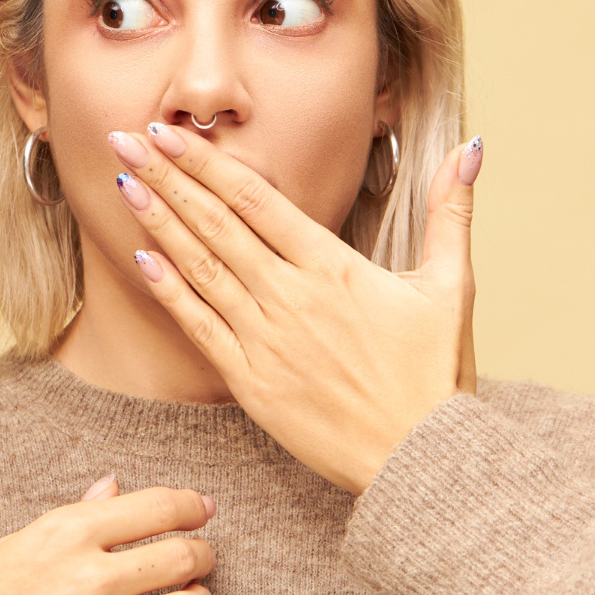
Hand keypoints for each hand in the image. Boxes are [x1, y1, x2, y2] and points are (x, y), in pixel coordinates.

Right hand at [0, 478, 216, 594]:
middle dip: (202, 555)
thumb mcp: (12, 546)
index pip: (158, 507)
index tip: (203, 509)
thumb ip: (72, 519)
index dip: (193, 505)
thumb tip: (115, 489)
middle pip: (182, 558)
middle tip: (201, 556)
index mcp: (63, 532)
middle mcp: (83, 579)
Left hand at [108, 124, 483, 494]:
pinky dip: (171, 293)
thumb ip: (451, 212)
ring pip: (202, 270)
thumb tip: (471, 149)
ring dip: (160, 225)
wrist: (422, 461)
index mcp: (335, 268)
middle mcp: (293, 298)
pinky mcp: (253, 384)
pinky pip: (202, 329)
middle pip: (218, 225)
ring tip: (123, 184)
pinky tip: (143, 259)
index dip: (208, 164)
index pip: (258, 200)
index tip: (170, 132)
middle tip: (124, 140)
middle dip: (168, 178)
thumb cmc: (437, 375)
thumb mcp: (453, 285)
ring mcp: (268, 341)